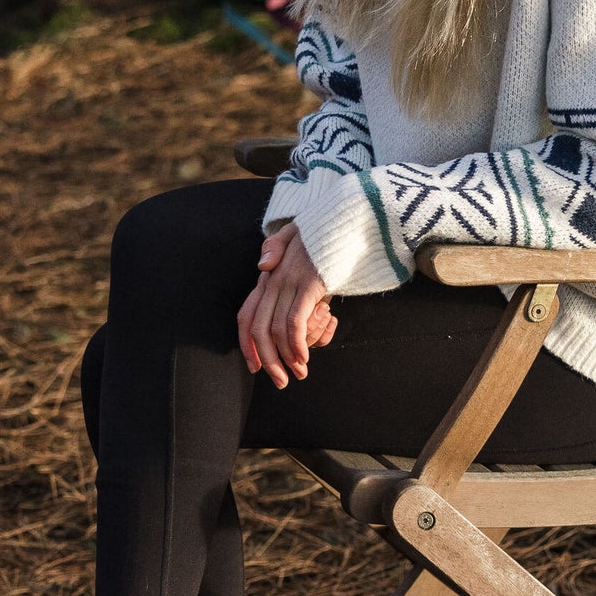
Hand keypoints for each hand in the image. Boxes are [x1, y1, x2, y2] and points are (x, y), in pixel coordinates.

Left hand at [237, 224, 337, 388]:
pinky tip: (304, 359)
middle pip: (258, 328)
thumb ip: (277, 248)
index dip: (246, 344)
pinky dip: (295, 345)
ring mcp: (290, 281)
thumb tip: (262, 267)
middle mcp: (274, 279)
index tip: (256, 367)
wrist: (348, 215)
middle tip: (280, 380)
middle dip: (267, 360)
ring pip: (275, 330)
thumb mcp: (296, 234)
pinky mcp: (308, 284)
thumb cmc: (325, 229)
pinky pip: (294, 322)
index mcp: (270, 275)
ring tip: (298, 374)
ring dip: (285, 358)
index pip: (247, 314)